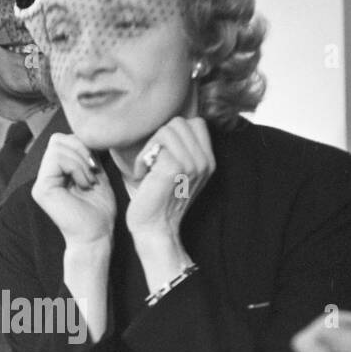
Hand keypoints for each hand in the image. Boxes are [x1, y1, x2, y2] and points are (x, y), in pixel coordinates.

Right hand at [31, 132, 116, 247]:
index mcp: (56, 172)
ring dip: (79, 161)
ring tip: (89, 181)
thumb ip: (88, 155)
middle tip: (93, 172)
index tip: (96, 166)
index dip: (82, 145)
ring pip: (56, 146)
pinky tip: (84, 184)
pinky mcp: (41, 188)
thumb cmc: (99, 211)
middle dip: (80, 149)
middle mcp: (45, 176)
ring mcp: (41, 183)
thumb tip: (86, 133)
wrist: (97, 235)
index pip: (63, 140)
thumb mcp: (97, 175)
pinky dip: (75, 167)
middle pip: (57, 139)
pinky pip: (56, 159)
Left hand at [125, 116, 214, 249]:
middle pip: (179, 123)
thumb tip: (168, 124)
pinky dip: (142, 159)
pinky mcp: (175, 168)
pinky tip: (142, 175)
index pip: (196, 123)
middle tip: (152, 161)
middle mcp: (204, 162)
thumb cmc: (158, 199)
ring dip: (149, 148)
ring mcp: (192, 164)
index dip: (175, 132)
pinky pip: (155, 145)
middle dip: (159, 138)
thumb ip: (182, 149)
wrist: (154, 228)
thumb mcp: (178, 171)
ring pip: (167, 130)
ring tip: (148, 169)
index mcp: (208, 161)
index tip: (164, 153)